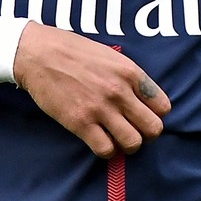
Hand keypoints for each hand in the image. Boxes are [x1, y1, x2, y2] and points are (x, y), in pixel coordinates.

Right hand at [13, 23, 170, 158]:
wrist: (37, 53)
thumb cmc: (71, 50)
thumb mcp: (109, 55)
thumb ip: (128, 76)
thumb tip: (141, 98)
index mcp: (130, 72)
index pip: (163, 107)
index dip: (154, 114)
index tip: (141, 115)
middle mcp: (119, 92)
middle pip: (154, 129)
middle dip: (145, 134)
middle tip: (132, 130)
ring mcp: (100, 109)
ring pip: (133, 143)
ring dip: (127, 145)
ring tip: (116, 138)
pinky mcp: (80, 123)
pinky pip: (106, 150)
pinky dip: (106, 150)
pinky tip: (98, 140)